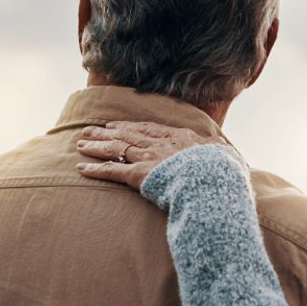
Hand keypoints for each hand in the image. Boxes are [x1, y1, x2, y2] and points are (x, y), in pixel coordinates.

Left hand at [76, 121, 216, 190]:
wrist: (212, 180)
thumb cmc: (223, 171)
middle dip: (107, 132)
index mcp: (180, 137)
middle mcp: (160, 144)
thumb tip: (226, 153)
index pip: (150, 129)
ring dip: (96, 145)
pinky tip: (80, 168)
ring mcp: (148, 158)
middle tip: (90, 129)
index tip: (118, 125)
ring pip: (115, 148)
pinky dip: (95, 169)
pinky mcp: (138, 175)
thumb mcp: (226, 156)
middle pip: (128, 135)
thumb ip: (221, 153)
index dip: (131, 126)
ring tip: (80, 143)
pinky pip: (112, 171)